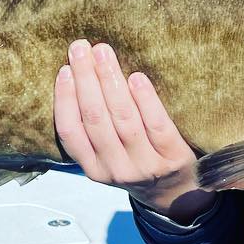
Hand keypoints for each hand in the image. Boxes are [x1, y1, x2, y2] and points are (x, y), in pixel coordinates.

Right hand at [53, 39, 218, 222]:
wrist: (179, 195)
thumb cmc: (139, 165)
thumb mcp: (108, 159)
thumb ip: (94, 132)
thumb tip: (78, 76)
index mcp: (94, 168)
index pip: (71, 133)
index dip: (65, 100)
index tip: (64, 69)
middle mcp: (116, 168)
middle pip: (95, 119)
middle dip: (86, 79)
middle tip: (81, 48)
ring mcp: (145, 165)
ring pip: (123, 118)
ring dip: (110, 81)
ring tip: (103, 53)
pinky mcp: (172, 157)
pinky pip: (156, 125)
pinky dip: (145, 99)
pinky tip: (136, 77)